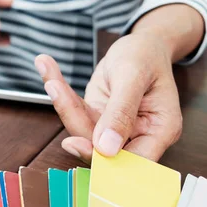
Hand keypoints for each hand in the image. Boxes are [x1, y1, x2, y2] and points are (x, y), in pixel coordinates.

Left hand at [34, 32, 182, 161]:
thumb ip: (121, 112)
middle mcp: (137, 135)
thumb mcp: (135, 76)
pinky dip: (60, 93)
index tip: (74, 143)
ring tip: (51, 77)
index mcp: (159, 130)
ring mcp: (113, 129)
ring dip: (62, 102)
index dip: (103, 160)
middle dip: (74, 119)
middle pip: (99, 146)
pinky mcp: (95, 119)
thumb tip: (106, 149)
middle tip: (54, 89)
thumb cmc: (146, 56)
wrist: (141, 45)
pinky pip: (74, 112)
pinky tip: (47, 68)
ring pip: (81, 129)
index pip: (132, 161)